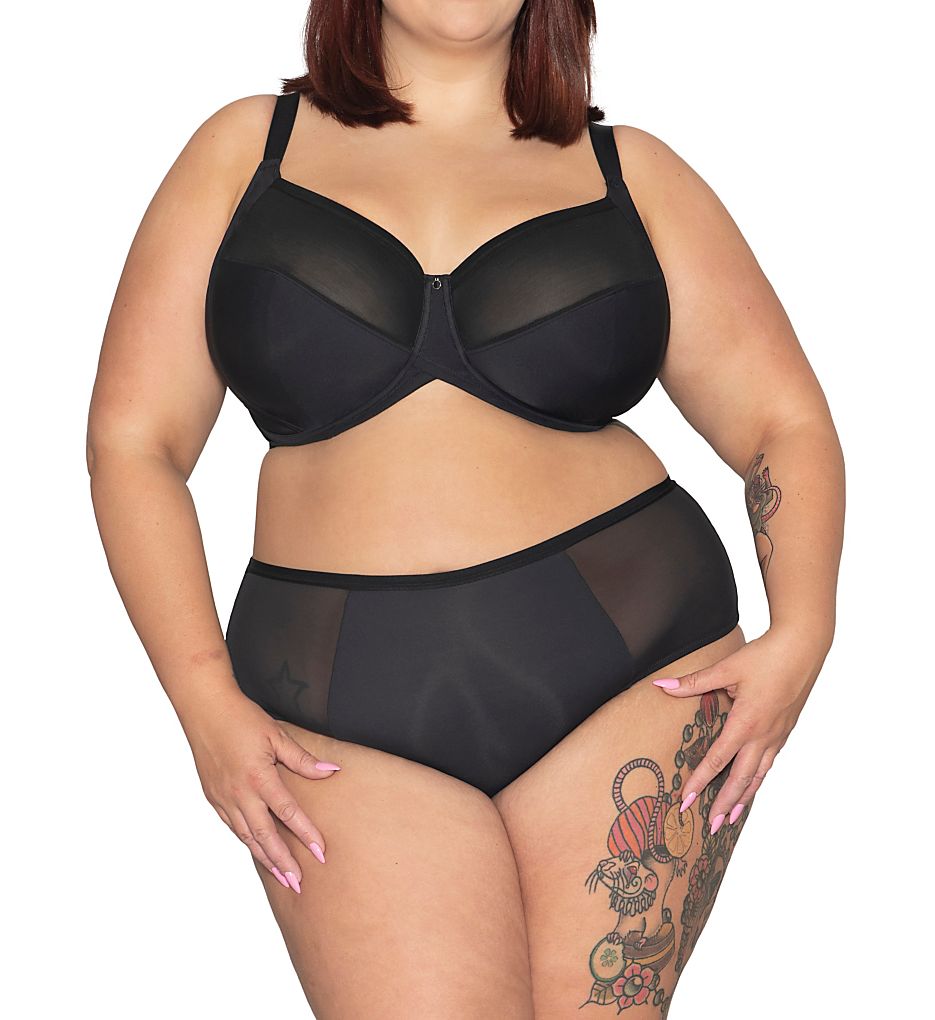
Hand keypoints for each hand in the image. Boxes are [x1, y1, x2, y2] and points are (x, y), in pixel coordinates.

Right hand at [183, 690, 340, 892]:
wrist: (204, 709)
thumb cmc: (242, 718)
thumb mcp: (277, 735)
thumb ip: (302, 759)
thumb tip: (331, 772)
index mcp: (258, 778)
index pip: (288, 814)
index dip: (306, 835)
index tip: (321, 854)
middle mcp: (239, 794)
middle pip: (265, 837)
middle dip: (283, 863)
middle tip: (299, 885)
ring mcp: (223, 798)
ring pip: (247, 837)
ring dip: (265, 859)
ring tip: (282, 878)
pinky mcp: (213, 798)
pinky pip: (233, 827)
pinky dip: (247, 842)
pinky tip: (258, 851)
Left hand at [650, 626, 826, 832]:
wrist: (804, 648)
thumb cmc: (766, 657)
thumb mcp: (726, 669)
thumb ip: (693, 682)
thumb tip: (661, 686)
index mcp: (746, 723)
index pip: (717, 760)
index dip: (700, 782)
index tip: (686, 801)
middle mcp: (763, 736)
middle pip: (741, 779)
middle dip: (724, 804)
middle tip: (711, 826)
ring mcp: (777, 736)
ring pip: (759, 776)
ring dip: (744, 799)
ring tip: (732, 819)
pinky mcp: (785, 731)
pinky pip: (769, 763)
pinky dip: (758, 780)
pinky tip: (753, 786)